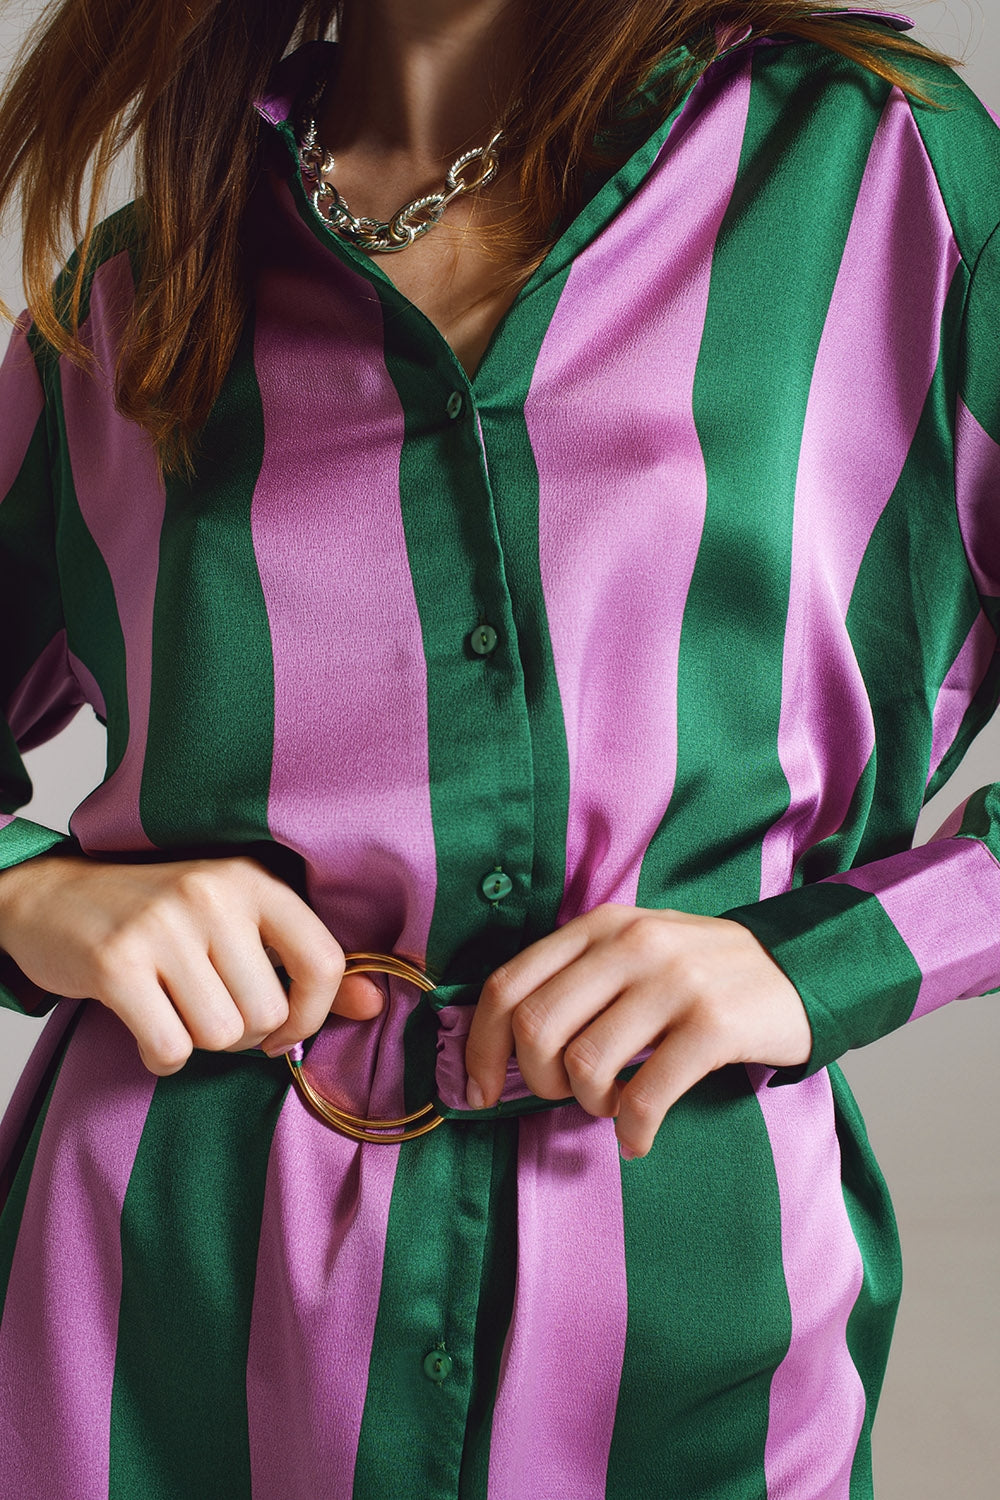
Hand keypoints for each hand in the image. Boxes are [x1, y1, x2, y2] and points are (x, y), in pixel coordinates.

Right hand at [0, 851, 381, 1074]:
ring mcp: (162, 927)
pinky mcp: (117, 964)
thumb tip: (374, 1004)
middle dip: (243, 1033)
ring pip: (221, 1035)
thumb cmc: (159, 918)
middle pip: (268, 1014)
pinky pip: (170, 1048)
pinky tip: (146, 1024)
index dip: (316, 1014)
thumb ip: (304, 963)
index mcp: (253, 880)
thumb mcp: (236, 923)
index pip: (324, 961)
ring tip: (176, 1009)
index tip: (288, 1030)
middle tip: (209, 1008)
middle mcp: (212, 894)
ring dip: (200, 1042)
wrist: (53, 897)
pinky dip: (161, 1054)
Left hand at [464, 903, 811, 1157]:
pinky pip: (648, 1093)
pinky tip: (638, 1135)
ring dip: (588, 1105)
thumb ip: (574, 978)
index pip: (509, 985)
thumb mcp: (632, 949)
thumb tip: (503, 1045)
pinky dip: (633, 1128)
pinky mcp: (714, 1024)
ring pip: (586, 1062)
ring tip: (611, 1108)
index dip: (480, 1047)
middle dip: (535, 1079)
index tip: (480, 1092)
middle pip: (536, 1026)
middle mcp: (631, 943)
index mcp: (598, 925)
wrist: (796, 967)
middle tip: (564, 1095)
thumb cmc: (696, 971)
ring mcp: (674, 981)